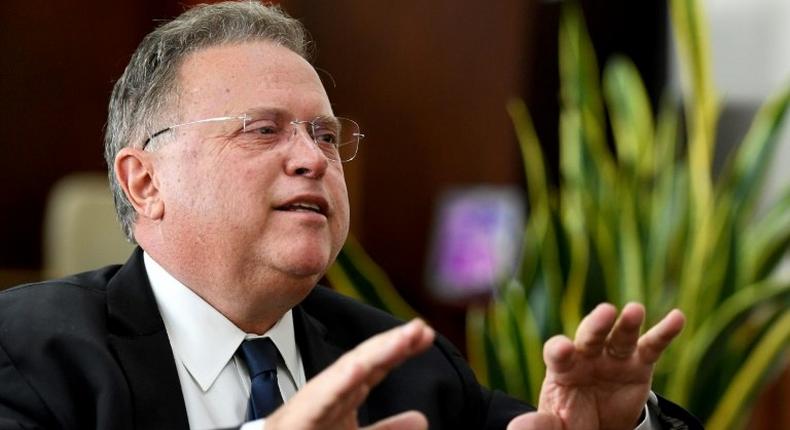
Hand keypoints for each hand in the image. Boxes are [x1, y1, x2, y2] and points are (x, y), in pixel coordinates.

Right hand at [264, 319, 434, 429]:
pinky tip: (357, 367)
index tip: (426, 334)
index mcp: (344, 397)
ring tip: (399, 340)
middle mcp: (329, 395)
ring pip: (343, 374)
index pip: (376, 367)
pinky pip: (317, 400)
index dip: (401, 349)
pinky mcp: (297, 420)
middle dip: (391, 343)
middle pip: (363, 362)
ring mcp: (312, 406)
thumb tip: (422, 418)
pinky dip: (337, 382)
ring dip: (372, 354)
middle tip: (419, 327)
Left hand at [508, 303, 684, 429]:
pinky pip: (652, 346)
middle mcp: (587, 355)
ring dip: (628, 322)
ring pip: (620, 336)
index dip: (560, 349)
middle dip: (596, 323)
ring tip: (635, 310)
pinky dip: (664, 332)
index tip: (563, 348)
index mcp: (562, 367)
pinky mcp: (639, 364)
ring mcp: (613, 357)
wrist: (599, 424)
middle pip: (589, 335)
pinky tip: (677, 318)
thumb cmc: (571, 420)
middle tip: (605, 312)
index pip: (557, 352)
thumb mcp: (556, 425)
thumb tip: (517, 429)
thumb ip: (542, 425)